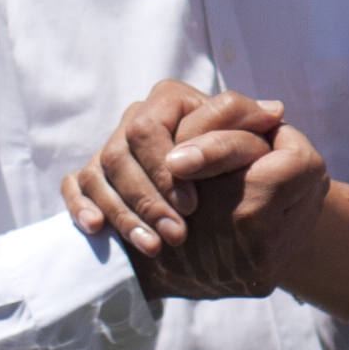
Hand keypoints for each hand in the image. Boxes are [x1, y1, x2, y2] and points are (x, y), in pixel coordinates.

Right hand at [62, 83, 318, 299]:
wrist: (240, 196)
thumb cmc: (252, 164)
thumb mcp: (265, 144)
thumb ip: (261, 127)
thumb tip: (273, 112)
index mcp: (171, 101)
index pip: (149, 126)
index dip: (164, 166)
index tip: (193, 206)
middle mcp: (137, 120)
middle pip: (119, 154)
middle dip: (147, 199)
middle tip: (176, 236)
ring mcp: (113, 149)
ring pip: (99, 175)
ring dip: (124, 214)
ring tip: (153, 248)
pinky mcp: (97, 179)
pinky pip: (75, 185)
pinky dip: (81, 205)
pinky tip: (96, 229)